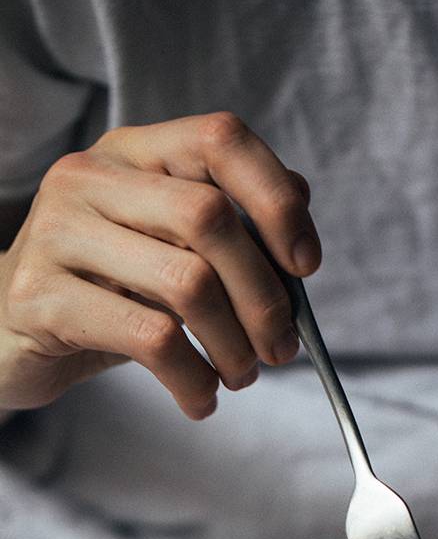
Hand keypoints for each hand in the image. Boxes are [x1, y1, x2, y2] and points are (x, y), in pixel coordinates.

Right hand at [0, 112, 319, 416]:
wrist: (7, 332)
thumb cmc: (106, 292)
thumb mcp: (170, 253)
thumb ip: (230, 232)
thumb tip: (299, 234)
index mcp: (134, 154)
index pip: (221, 139)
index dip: (277, 200)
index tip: (306, 266)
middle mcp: (90, 177)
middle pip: (211, 217)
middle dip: (265, 296)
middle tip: (281, 348)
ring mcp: (58, 232)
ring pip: (187, 283)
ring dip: (235, 346)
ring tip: (241, 377)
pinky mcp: (42, 297)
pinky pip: (150, 339)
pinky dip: (193, 379)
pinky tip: (200, 398)